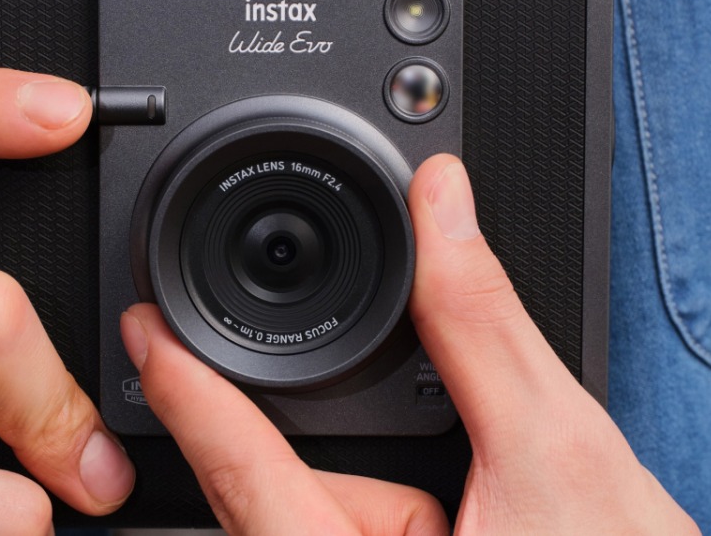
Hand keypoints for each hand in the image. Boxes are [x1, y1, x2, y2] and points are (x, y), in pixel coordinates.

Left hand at [120, 154, 698, 534]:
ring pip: (312, 515)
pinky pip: (340, 531)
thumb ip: (485, 325)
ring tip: (490, 513)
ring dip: (375, 485)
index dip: (190, 395)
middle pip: (275, 496)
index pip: (243, 474)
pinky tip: (458, 511)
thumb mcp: (561, 452)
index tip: (149, 335)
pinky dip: (376, 502)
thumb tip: (443, 207)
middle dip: (332, 451)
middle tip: (433, 463)